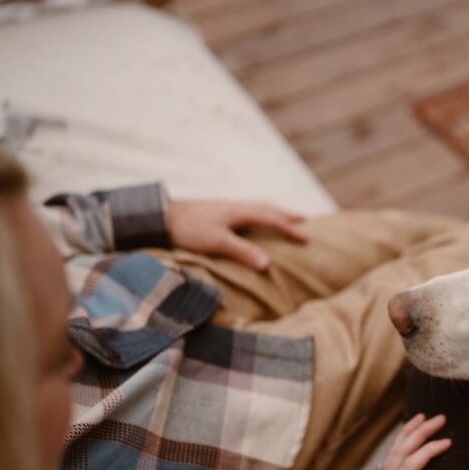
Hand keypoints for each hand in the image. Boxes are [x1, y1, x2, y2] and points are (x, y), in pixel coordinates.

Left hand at [168, 200, 307, 269]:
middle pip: (268, 208)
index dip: (290, 228)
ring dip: (274, 213)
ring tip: (284, 218)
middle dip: (287, 215)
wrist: (162, 216)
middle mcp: (237, 206)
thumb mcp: (217, 242)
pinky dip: (260, 214)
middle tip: (305, 220)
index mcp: (240, 211)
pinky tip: (254, 221)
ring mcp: (228, 208)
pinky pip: (248, 211)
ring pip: (258, 208)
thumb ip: (243, 251)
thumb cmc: (189, 229)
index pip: (272, 219)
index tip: (306, 237)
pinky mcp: (219, 212)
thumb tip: (268, 263)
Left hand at [318, 414, 450, 469]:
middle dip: (420, 432)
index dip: (428, 450)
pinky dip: (402, 444)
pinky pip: (393, 459)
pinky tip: (408, 440)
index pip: (410, 465)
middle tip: (440, 418)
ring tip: (423, 418)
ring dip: (409, 433)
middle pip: (401, 452)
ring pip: (395, 452)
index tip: (448, 442)